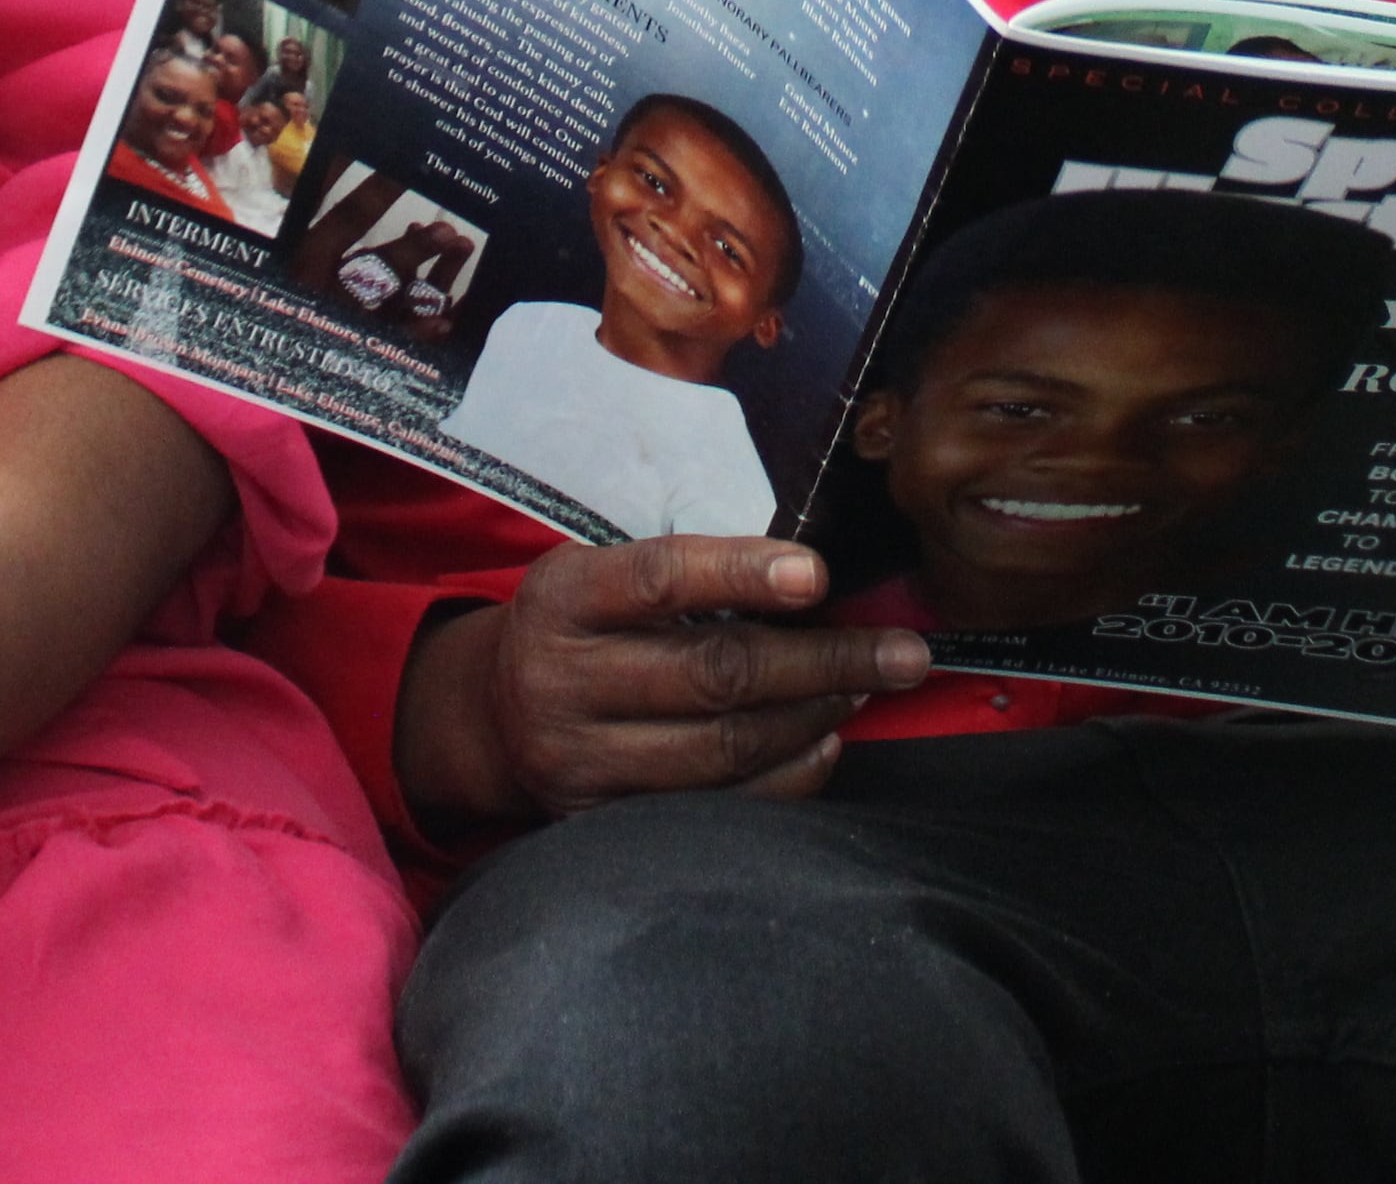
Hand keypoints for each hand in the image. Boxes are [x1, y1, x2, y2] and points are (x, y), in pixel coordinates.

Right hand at [392, 538, 926, 834]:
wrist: (492, 716)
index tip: (818, 575)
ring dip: (815, 716)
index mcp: (563, 598)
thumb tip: (813, 579)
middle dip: (824, 661)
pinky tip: (824, 743)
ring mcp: (581, 762)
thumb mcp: (600, 574)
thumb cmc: (581, 627)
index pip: (660, 579)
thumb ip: (684, 574)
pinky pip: (717, 806)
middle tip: (903, 653)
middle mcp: (562, 682)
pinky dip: (786, 776)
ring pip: (724, 748)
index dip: (741, 574)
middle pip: (713, 673)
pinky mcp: (602, 822)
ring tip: (868, 689)